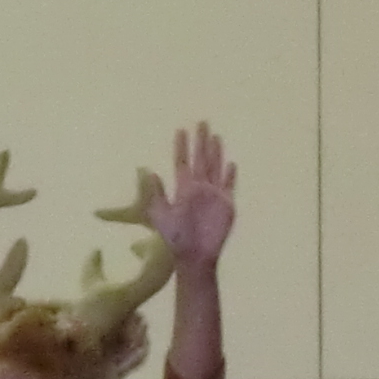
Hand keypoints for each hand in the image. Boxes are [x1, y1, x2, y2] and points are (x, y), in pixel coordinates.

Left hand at [138, 121, 235, 271]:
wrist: (193, 255)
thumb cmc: (174, 238)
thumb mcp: (160, 215)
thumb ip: (155, 194)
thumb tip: (148, 172)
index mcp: (183, 189)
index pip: (182, 163)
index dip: (181, 147)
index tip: (181, 130)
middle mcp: (199, 188)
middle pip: (200, 160)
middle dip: (201, 142)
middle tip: (202, 122)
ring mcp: (214, 195)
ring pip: (215, 168)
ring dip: (216, 153)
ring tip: (215, 136)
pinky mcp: (226, 205)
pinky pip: (229, 186)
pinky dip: (230, 175)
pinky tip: (231, 164)